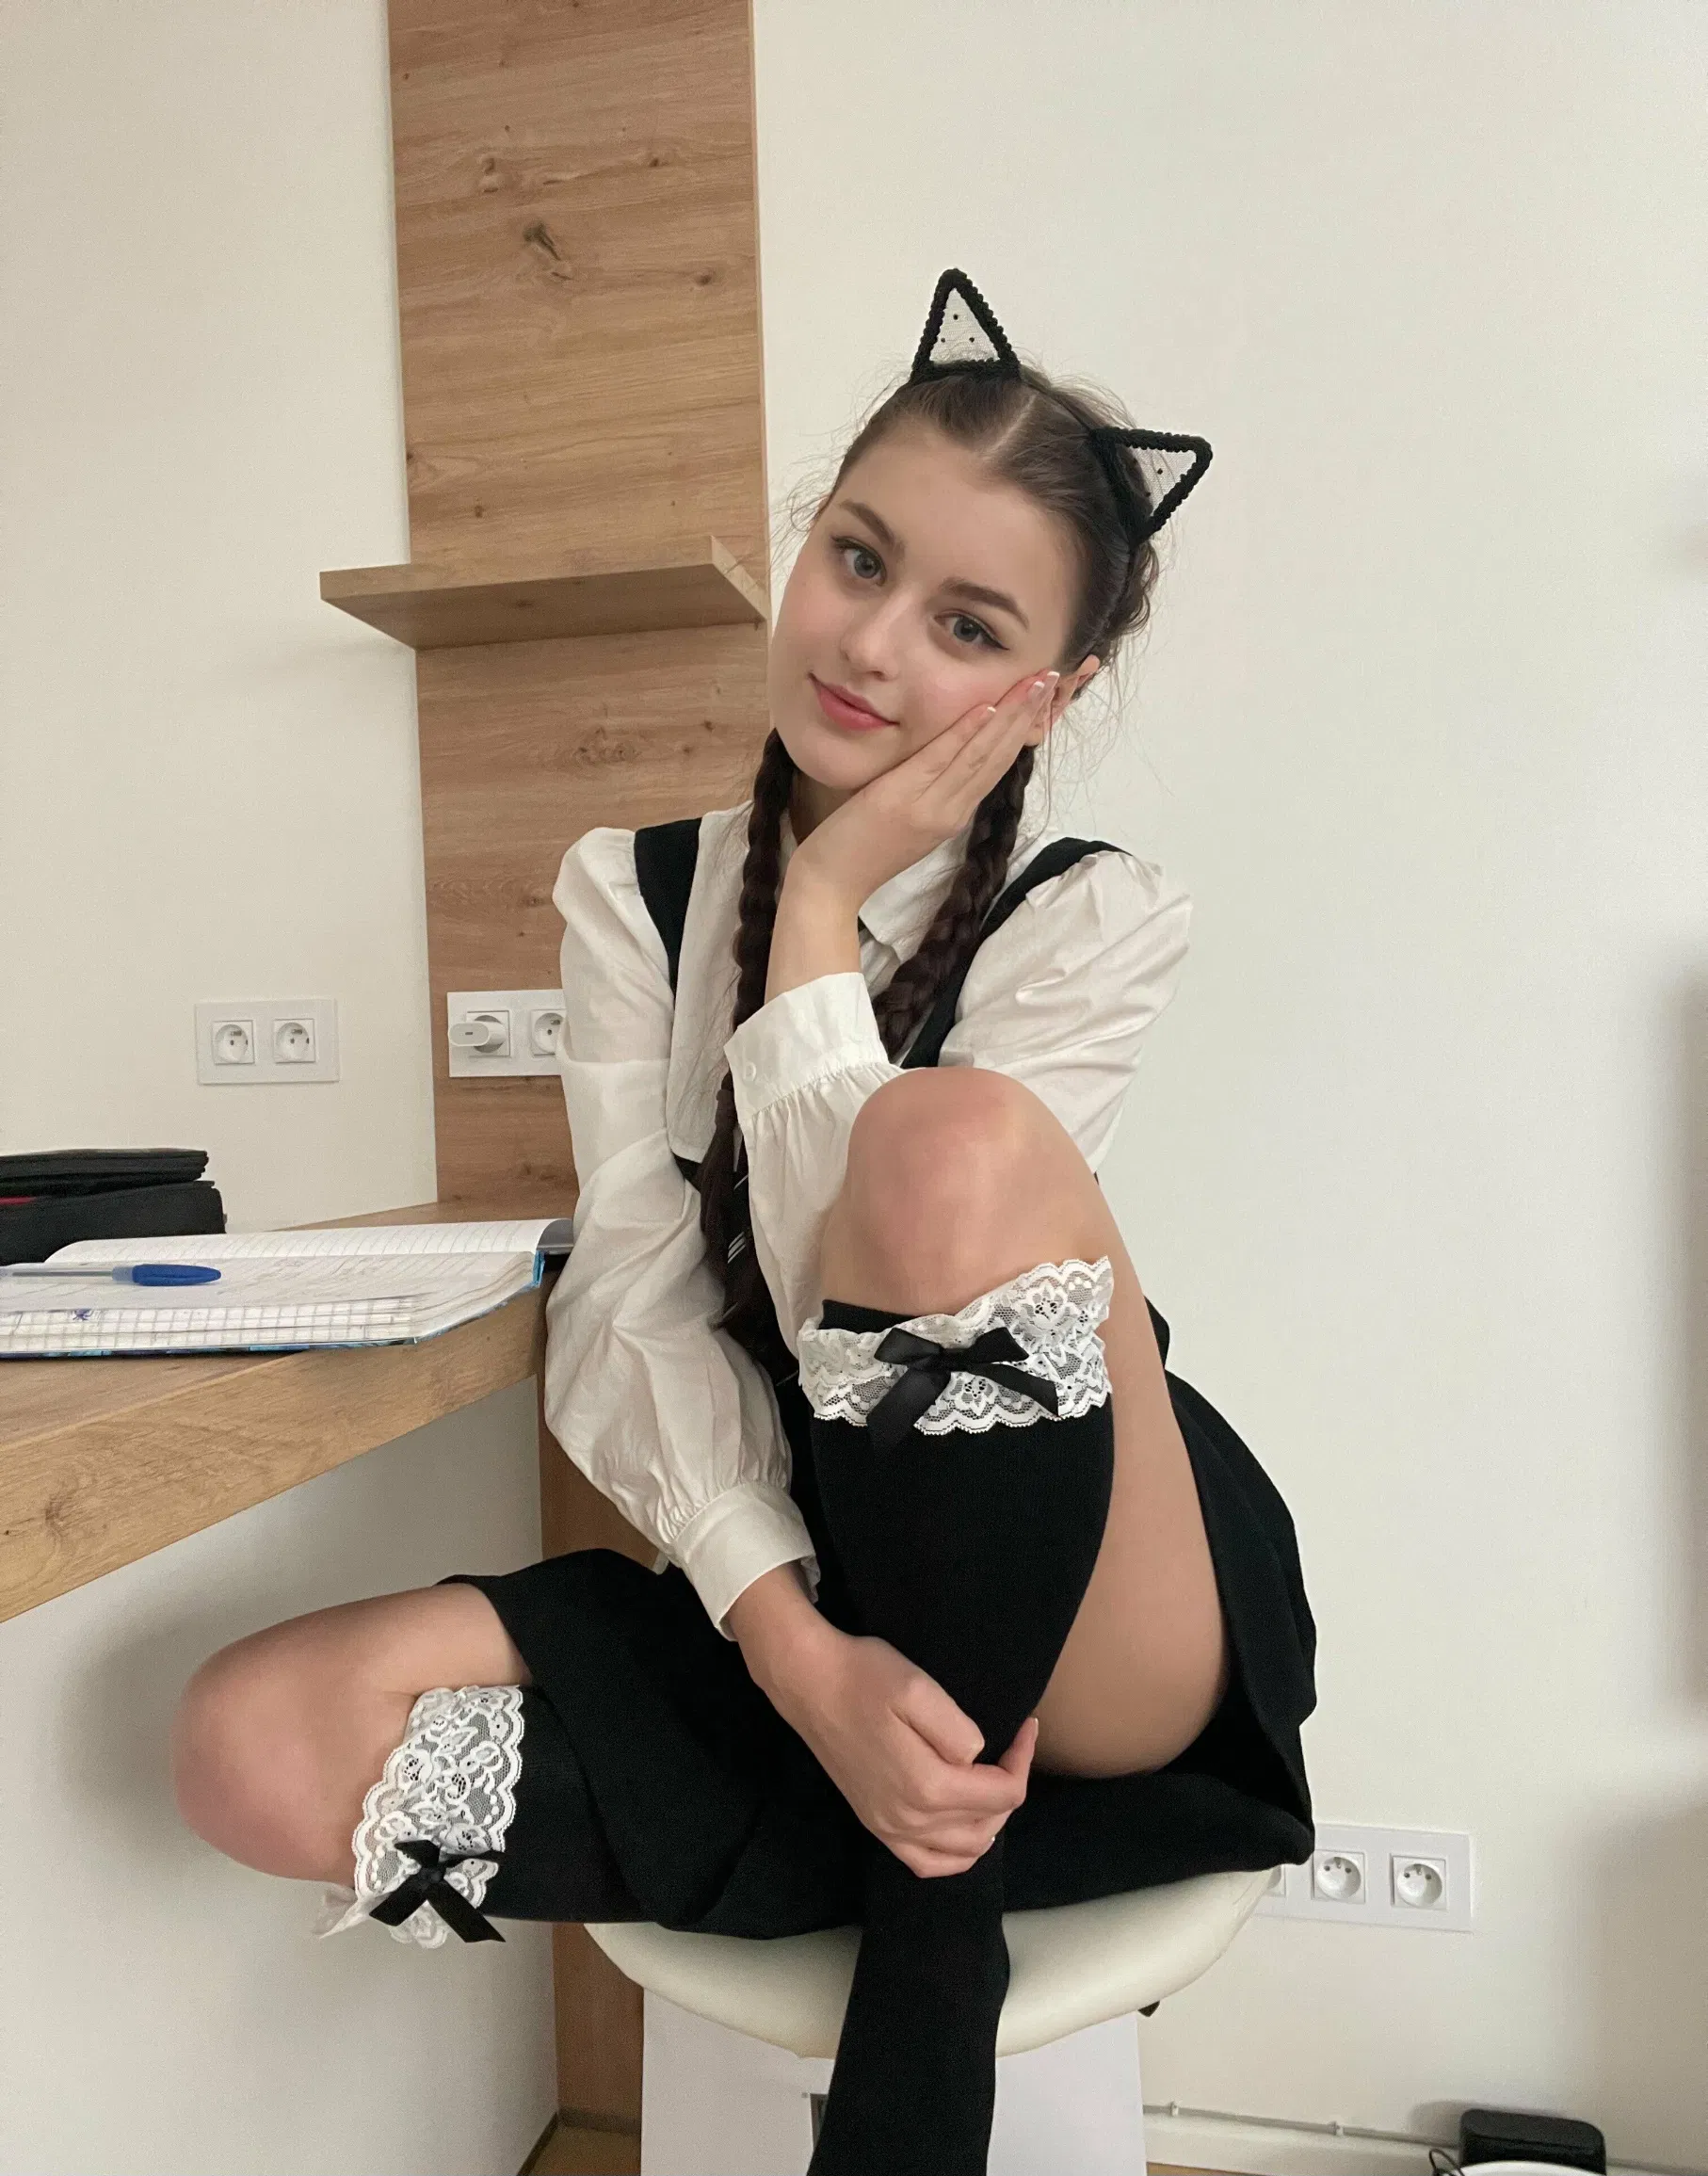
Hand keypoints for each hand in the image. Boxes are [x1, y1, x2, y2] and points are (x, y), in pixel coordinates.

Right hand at [768, 1622, 1037, 1877]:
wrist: (809, 1684)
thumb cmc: (864, 1678)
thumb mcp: (919, 1689)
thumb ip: (958, 1731)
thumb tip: (977, 1759)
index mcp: (928, 1786)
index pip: (1004, 1793)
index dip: (1023, 1759)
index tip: (1026, 1726)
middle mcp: (910, 1819)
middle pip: (988, 1824)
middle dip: (1010, 1788)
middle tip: (1012, 1749)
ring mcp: (889, 1827)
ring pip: (961, 1852)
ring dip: (989, 1822)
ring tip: (993, 1783)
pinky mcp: (875, 1824)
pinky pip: (925, 1863)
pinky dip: (954, 1856)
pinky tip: (962, 1831)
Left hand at [790, 667, 1062, 912]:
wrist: (832, 884)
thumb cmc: (862, 851)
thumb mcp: (910, 821)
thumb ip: (932, 792)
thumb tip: (951, 759)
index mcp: (954, 814)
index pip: (997, 766)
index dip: (1022, 730)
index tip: (1042, 698)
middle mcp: (951, 811)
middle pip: (999, 757)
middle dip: (1027, 715)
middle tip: (1052, 677)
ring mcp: (930, 807)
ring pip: (980, 755)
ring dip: (1010, 716)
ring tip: (1035, 684)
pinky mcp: (902, 799)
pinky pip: (940, 760)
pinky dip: (966, 733)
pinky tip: (986, 708)